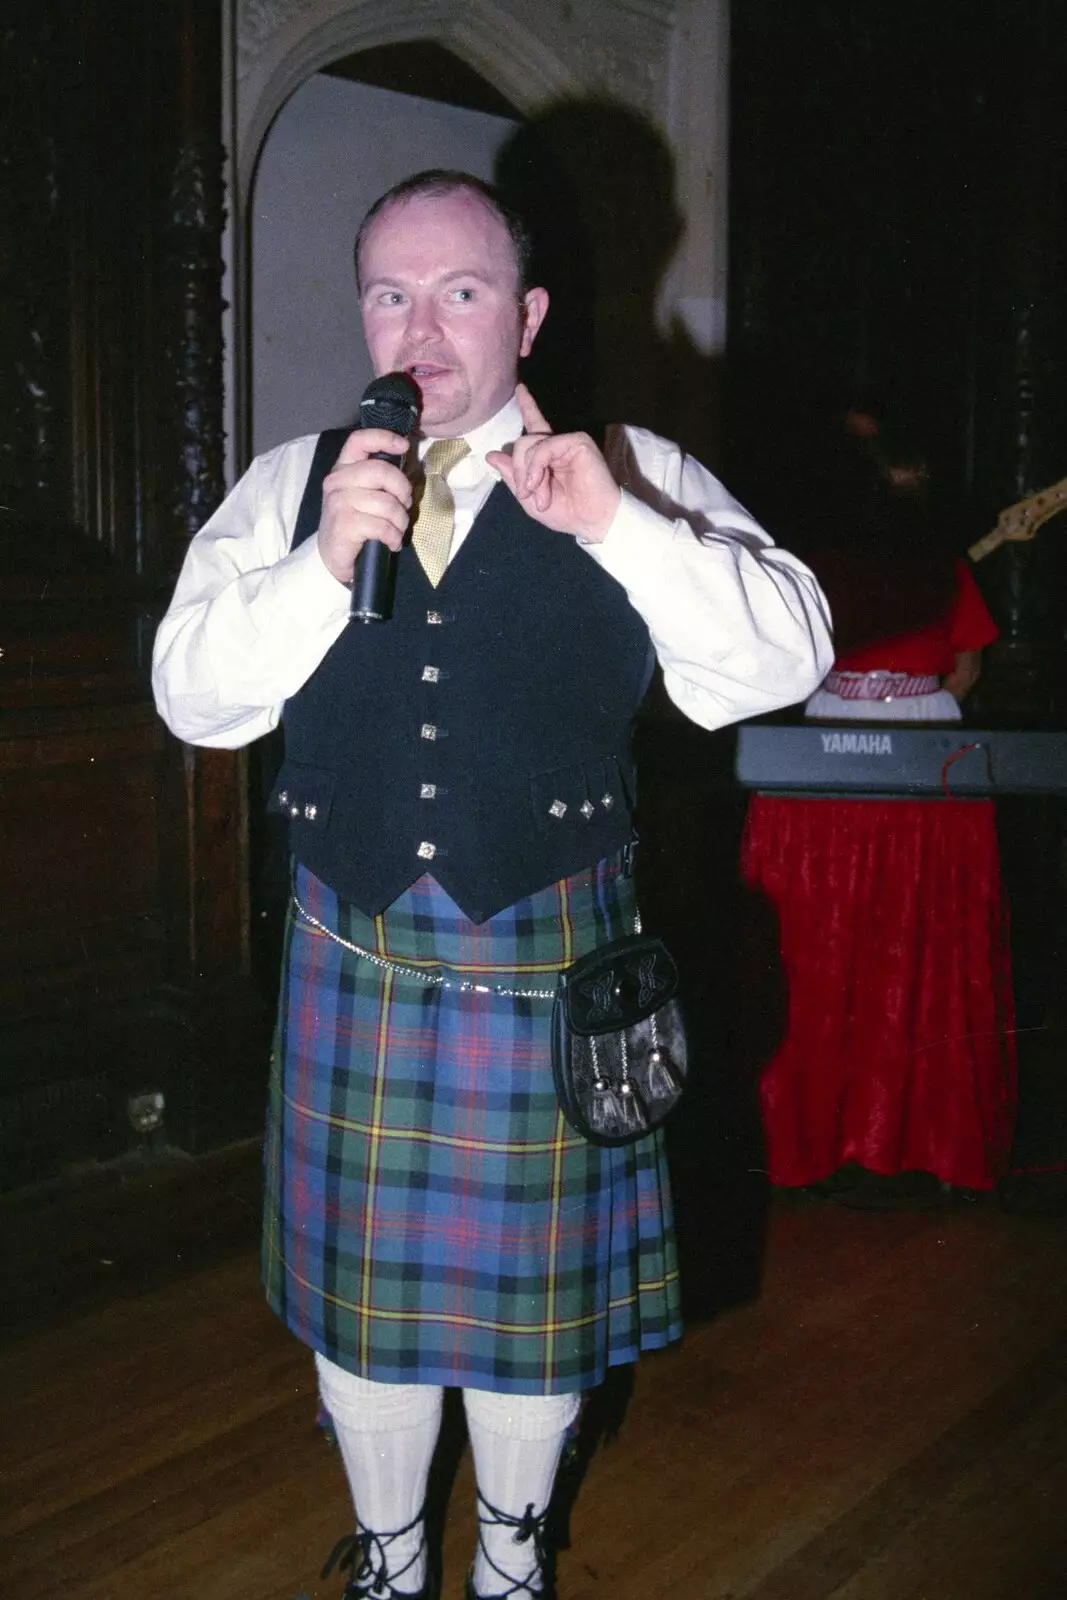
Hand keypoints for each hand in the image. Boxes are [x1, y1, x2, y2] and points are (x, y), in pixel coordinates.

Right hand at [317, 427, 412, 584]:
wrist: (331, 557)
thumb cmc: (353, 523)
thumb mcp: (363, 495)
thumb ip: (379, 478)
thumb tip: (407, 467)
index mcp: (343, 468)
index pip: (359, 441)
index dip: (384, 437)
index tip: (404, 446)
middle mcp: (337, 481)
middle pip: (381, 471)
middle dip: (402, 490)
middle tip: (405, 506)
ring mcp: (338, 502)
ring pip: (386, 503)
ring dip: (400, 520)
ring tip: (397, 530)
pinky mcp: (344, 524)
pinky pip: (383, 526)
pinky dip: (394, 537)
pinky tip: (392, 543)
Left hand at [486, 384, 621, 543]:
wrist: (593, 521)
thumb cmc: (566, 513)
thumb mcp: (529, 499)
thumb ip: (513, 477)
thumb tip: (491, 455)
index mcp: (547, 456)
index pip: (534, 426)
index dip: (527, 406)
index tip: (520, 388)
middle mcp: (557, 445)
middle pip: (522, 443)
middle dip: (519, 470)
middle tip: (526, 493)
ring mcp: (567, 442)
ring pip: (530, 444)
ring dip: (528, 473)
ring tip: (539, 496)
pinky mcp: (577, 442)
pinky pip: (544, 447)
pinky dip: (536, 466)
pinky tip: (539, 483)